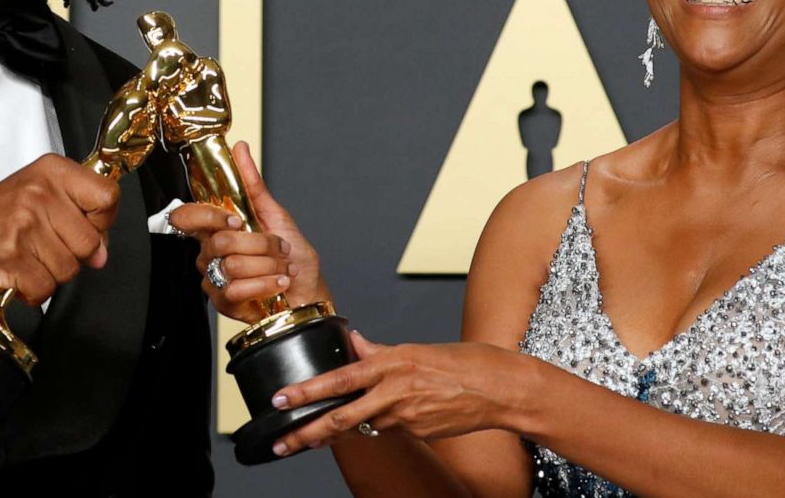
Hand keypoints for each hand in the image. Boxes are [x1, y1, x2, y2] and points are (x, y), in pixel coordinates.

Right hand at [0, 153, 118, 305]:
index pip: (107, 197)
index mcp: (50, 172)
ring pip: (69, 269)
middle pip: (90, 241)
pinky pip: (45, 288)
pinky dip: (34, 291)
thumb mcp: (40, 195)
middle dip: (73, 255)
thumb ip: (79, 216)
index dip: (102, 221)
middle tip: (46, 247)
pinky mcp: (9, 260)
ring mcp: (22, 227)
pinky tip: (19, 275)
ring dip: (51, 274)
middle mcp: (37, 195)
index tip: (86, 226)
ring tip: (28, 258)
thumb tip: (101, 253)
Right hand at [168, 141, 330, 321]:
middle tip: (279, 249)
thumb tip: (240, 149)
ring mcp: (214, 278)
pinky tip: (276, 285)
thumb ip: (253, 184)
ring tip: (281, 269)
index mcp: (219, 228)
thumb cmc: (294, 258)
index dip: (207, 217)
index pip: (186, 217)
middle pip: (221, 241)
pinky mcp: (223, 302)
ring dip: (268, 266)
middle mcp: (211, 252)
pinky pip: (236, 289)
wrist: (308, 293)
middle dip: (262, 244)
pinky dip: (266, 285)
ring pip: (232, 265)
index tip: (237, 220)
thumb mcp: (276, 215)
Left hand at [269, 332, 526, 456]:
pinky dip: (383, 422)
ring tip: (327, 429)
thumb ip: (381, 352)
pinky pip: (391, 428)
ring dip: (348, 426)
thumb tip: (355, 343)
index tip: (282, 399)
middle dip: (307, 432)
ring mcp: (407, 417)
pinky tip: (395, 413)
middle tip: (283, 441)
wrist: (502, 389)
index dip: (307, 391)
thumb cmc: (466, 362)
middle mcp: (395, 391)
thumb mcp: (418, 349)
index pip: (339, 379)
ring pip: (366, 424)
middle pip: (341, 417)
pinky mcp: (419, 433)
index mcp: (392, 363)